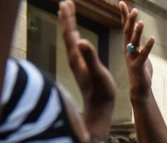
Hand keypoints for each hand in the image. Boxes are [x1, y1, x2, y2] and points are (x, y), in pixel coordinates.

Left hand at [59, 1, 114, 142]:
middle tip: (65, 3)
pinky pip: (76, 47)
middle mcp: (74, 58)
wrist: (99, 108)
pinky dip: (75, 37)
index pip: (70, 32)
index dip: (68, 17)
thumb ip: (90, 56)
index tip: (67, 2)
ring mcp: (77, 63)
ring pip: (71, 40)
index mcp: (77, 56)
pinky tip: (78, 38)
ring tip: (69, 16)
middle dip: (67, 18)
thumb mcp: (97, 72)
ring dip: (70, 26)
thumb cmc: (101, 92)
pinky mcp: (81, 68)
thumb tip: (81, 41)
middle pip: (68, 33)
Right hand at [119, 2, 155, 99]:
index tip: (122, 3)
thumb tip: (140, 34)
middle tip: (134, 9)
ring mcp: (132, 58)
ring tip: (141, 21)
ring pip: (134, 43)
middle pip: (127, 32)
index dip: (124, 16)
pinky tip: (152, 39)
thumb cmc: (141, 72)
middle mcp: (128, 51)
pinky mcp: (138, 66)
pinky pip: (143, 55)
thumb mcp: (140, 54)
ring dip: (137, 32)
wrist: (140, 89)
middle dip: (130, 20)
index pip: (125, 28)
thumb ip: (140, 44)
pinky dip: (147, 46)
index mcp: (128, 47)